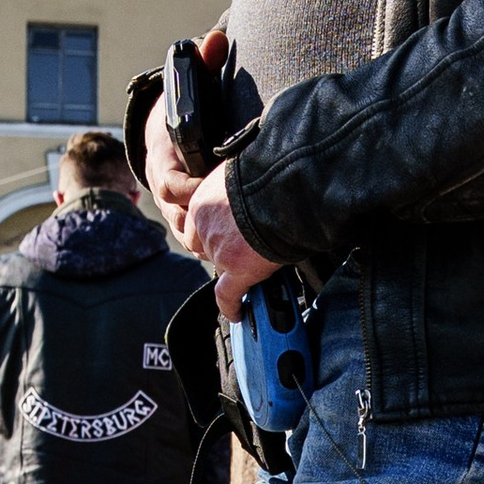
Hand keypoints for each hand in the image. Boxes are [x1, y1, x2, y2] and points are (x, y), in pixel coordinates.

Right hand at [145, 22, 227, 236]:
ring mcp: (174, 208)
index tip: (215, 189)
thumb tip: (215, 38)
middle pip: (178, 216)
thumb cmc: (182, 114)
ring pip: (186, 233)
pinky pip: (195, 240)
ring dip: (209, 240)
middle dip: (204, 223)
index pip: (170, 184)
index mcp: (164, 160)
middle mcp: (165, 188)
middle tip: (236, 224)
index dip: (191, 191)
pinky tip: (238, 253)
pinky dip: (212, 246)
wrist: (164, 135)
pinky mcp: (186, 220)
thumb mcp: (190, 87)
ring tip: (239, 243)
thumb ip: (202, 63)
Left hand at [181, 161, 281, 315]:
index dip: (213, 232)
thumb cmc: (271, 172)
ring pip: (220, 268)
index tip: (226, 235)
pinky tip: (236, 313)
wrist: (284, 185)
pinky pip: (228, 295)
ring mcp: (219, 249)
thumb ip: (236, 185)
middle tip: (241, 250)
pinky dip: (231, 306)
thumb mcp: (241, 170)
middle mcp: (204, 225)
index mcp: (202, 199)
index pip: (199, 224)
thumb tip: (250, 184)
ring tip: (251, 270)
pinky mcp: (236, 269)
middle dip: (221, 250)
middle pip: (206, 248)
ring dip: (232, 270)